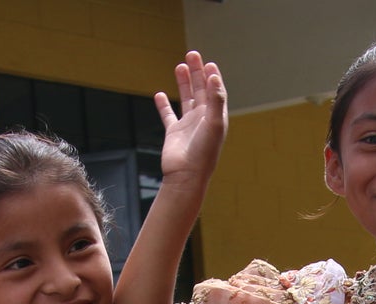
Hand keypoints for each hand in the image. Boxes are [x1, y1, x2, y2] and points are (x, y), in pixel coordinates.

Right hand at [153, 51, 226, 183]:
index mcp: (216, 117)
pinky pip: (168, 115)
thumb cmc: (204, 153)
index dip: (213, 77)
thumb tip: (214, 76)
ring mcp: (188, 125)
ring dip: (184, 83)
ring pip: (186, 99)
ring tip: (180, 66)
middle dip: (197, 72)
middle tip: (192, 54)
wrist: (186, 176)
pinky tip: (159, 94)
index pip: (215, 92)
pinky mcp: (174, 133)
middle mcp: (203, 120)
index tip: (209, 63)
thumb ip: (216, 100)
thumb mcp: (214, 124)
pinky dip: (164, 105)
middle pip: (201, 90)